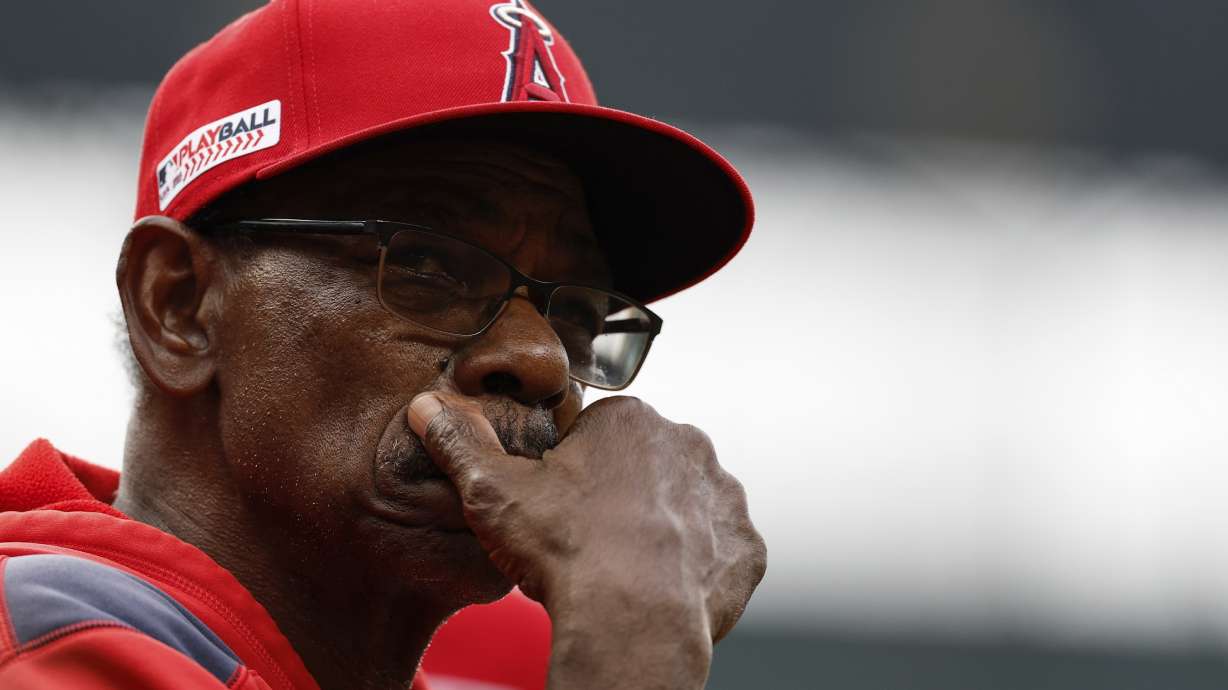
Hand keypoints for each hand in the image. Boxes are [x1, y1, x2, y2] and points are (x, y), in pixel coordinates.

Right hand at [408, 392, 765, 688]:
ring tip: (625, 568)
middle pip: (645, 467)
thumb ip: (460, 444)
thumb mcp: (493, 492)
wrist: (630, 618)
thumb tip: (427, 408)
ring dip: (663, 530)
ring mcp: (724, 497)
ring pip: (685, 507)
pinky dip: (697, 569)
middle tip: (588, 540)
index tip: (558, 509)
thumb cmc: (564, 550)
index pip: (598, 437)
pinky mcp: (746, 547)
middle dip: (621, 496)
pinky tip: (663, 588)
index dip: (572, 475)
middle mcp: (687, 446)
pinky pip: (720, 552)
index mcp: (630, 421)